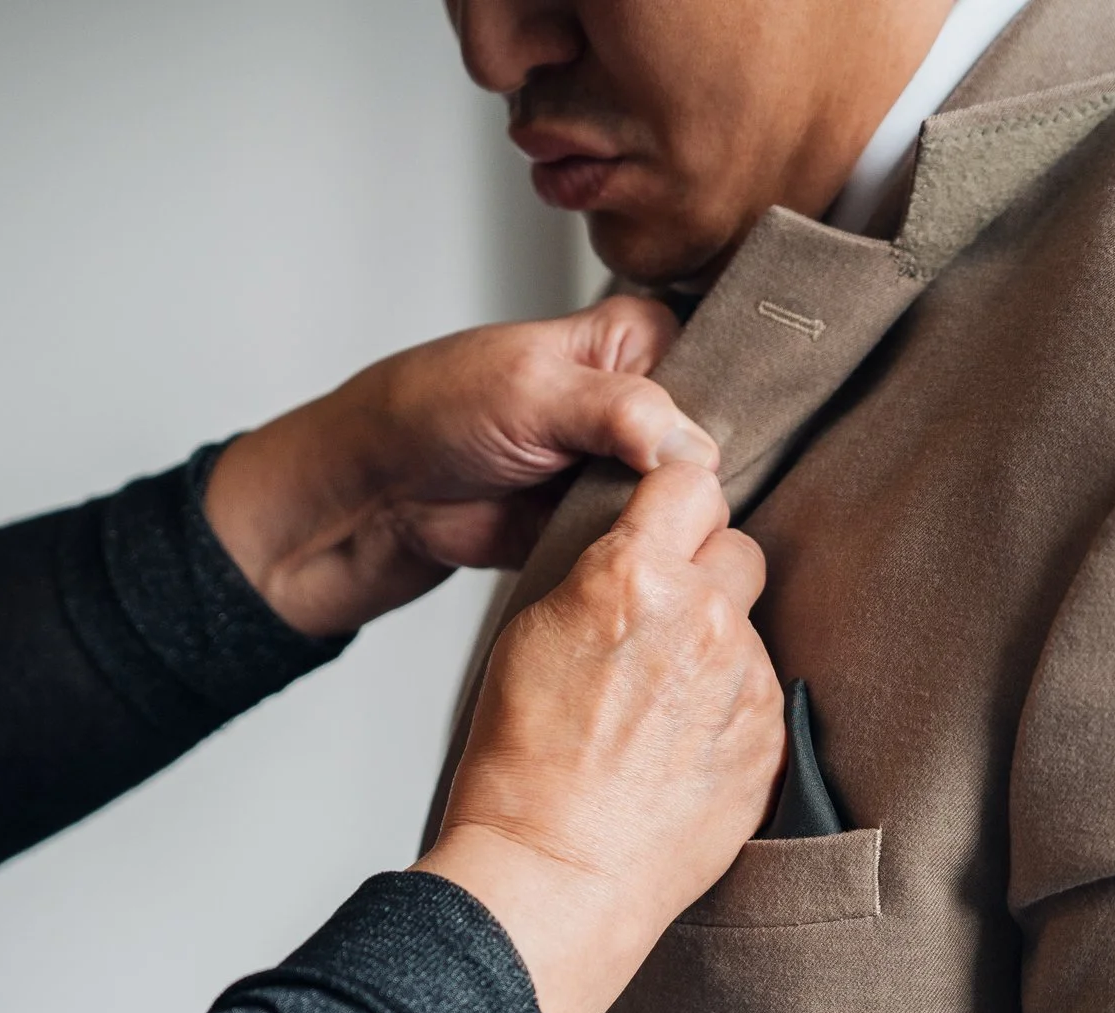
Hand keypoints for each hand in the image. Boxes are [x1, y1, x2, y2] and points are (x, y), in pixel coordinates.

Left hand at [204, 297, 717, 637]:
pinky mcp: (605, 526)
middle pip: (712, 441)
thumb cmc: (435, 411)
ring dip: (677, 523)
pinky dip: (647, 558)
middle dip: (708, 476)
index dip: (734, 403)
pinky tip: (657, 569)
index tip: (737, 445)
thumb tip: (694, 448)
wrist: (378, 495)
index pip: (720, 360)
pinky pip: (649, 545)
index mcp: (633, 342)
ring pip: (685, 501)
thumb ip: (619, 411)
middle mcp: (638, 403)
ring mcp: (623, 470)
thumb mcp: (531, 391)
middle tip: (707, 505)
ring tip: (681, 540)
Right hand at [416, 464, 783, 1012]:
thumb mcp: (531, 635)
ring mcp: (747, 678)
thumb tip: (638, 555)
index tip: (666, 523)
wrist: (557, 870)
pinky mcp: (771, 735)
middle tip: (661, 624)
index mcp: (633, 576)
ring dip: (716, 649)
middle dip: (706, 575)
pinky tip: (680, 752)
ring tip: (658, 711)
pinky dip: (729, 711)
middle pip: (738, 549)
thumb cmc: (522, 764)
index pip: (689, 479)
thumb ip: (600, 578)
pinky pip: (761, 695)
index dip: (675, 501)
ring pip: (749, 629)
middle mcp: (704, 615)